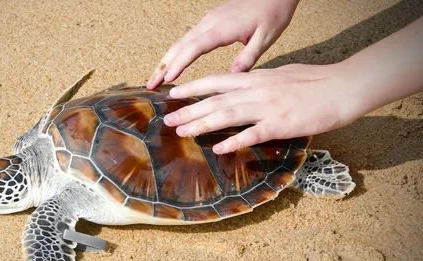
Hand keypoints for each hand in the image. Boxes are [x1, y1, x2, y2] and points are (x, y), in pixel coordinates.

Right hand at [147, 0, 299, 88]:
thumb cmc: (272, 13)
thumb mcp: (266, 38)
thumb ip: (248, 57)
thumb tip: (232, 75)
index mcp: (222, 28)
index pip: (194, 48)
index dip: (179, 64)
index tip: (167, 79)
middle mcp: (210, 23)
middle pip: (180, 45)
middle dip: (163, 65)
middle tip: (150, 85)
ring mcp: (208, 21)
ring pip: (181, 42)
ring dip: (166, 60)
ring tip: (155, 78)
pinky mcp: (210, 21)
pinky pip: (188, 38)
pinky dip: (176, 53)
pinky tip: (172, 64)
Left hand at [163, 63, 360, 153]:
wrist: (342, 87)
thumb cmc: (314, 82)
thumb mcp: (280, 75)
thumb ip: (258, 82)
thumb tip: (242, 84)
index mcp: (255, 79)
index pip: (216, 81)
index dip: (192, 87)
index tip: (173, 94)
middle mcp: (256, 91)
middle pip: (215, 100)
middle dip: (189, 110)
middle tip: (167, 120)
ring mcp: (268, 107)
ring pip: (228, 115)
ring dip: (203, 125)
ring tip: (183, 133)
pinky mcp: (281, 124)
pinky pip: (253, 134)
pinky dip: (235, 142)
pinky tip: (219, 149)